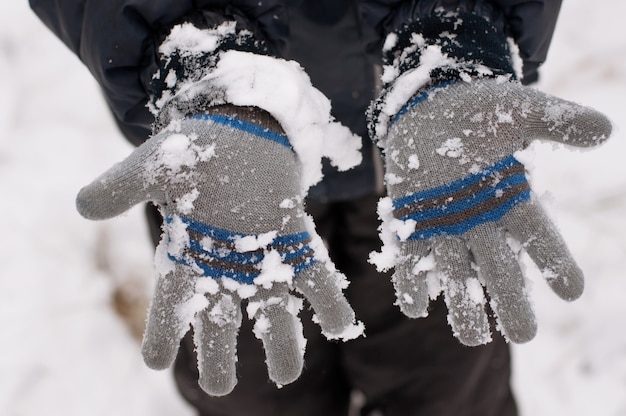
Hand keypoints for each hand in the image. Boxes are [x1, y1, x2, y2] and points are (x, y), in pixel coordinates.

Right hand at [76, 106, 361, 394]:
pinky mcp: (296, 237)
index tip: (154, 363)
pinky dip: (328, 300)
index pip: (171, 301)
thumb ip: (122, 185)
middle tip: (221, 387)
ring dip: (281, 341)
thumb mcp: (154, 163)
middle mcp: (226, 263)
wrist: (241, 127)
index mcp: (188, 251)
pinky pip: (314, 275)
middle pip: (221, 317)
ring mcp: (263, 254)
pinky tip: (341, 326)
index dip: (161, 331)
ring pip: (271, 307)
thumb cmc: (196, 148)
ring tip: (287, 376)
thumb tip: (83, 206)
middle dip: (220, 352)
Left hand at [372, 79, 611, 344]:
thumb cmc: (478, 109)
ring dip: (463, 305)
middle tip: (523, 335)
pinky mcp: (411, 225)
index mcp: (512, 197)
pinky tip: (415, 306)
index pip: (539, 235)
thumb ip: (557, 120)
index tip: (572, 291)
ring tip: (473, 338)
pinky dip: (411, 284)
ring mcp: (445, 226)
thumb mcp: (519, 108)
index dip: (555, 261)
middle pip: (500, 267)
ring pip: (457, 274)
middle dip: (511, 300)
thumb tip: (605, 130)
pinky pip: (411, 261)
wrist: (430, 109)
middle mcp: (481, 220)